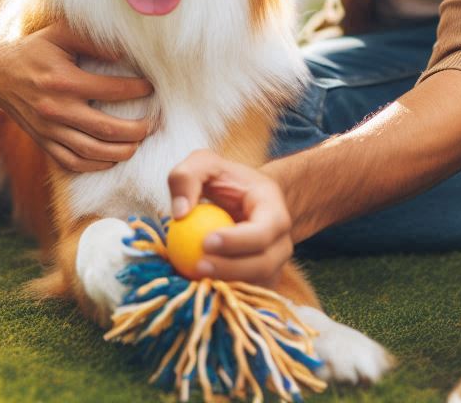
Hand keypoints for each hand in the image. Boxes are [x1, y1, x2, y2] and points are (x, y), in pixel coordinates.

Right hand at [0, 20, 152, 172]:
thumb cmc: (37, 49)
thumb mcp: (62, 34)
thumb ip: (94, 40)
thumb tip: (126, 51)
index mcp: (64, 81)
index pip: (111, 90)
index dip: (138, 89)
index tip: (153, 86)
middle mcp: (56, 109)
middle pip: (107, 129)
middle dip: (137, 129)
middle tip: (155, 123)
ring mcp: (48, 130)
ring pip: (91, 151)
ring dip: (121, 151)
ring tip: (140, 143)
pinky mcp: (43, 142)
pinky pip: (71, 162)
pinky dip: (95, 165)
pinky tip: (113, 159)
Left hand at [168, 150, 292, 284]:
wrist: (248, 200)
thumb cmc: (226, 182)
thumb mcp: (205, 165)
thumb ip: (187, 177)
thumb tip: (179, 213)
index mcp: (275, 212)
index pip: (264, 232)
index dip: (238, 241)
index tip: (206, 242)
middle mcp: (281, 242)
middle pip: (264, 264)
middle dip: (232, 269)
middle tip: (198, 266)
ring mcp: (275, 266)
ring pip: (257, 285)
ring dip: (228, 286)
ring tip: (196, 279)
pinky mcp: (262, 283)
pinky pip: (247, 296)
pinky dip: (226, 296)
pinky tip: (200, 289)